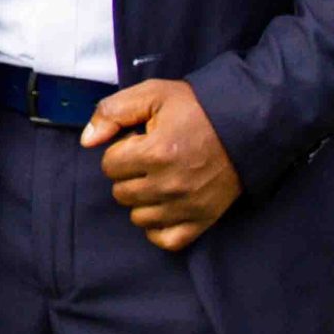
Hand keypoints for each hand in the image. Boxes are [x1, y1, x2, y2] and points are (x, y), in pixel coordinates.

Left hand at [82, 78, 243, 251]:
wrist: (246, 125)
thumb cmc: (197, 108)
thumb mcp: (152, 94)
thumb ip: (112, 112)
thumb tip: (87, 141)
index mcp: (155, 152)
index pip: (109, 165)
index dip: (120, 150)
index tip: (138, 142)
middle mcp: (170, 184)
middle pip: (121, 193)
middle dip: (128, 174)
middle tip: (149, 159)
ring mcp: (187, 206)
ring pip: (138, 217)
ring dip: (142, 199)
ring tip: (158, 179)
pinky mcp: (203, 220)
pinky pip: (166, 239)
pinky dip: (159, 226)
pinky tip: (163, 206)